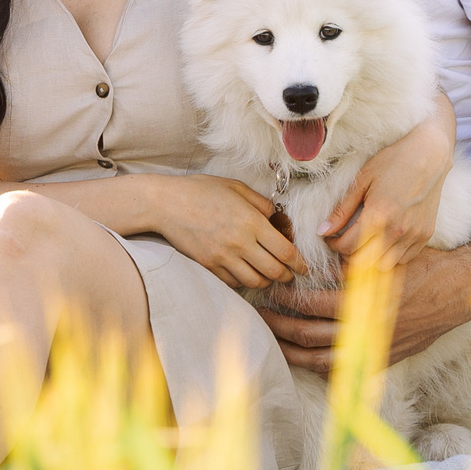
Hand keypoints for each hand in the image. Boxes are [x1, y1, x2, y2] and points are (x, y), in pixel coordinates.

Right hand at [138, 174, 303, 289]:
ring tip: (268, 274)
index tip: (304, 267)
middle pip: (274, 272)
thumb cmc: (201, 191)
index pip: (285, 251)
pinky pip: (233, 282)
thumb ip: (261, 203)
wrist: (166, 204)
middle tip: (290, 274)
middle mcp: (239, 243)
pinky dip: (244, 280)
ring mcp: (222, 257)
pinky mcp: (208, 266)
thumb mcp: (236, 188)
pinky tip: (246, 272)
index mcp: (251, 222)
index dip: (299, 263)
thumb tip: (276, 218)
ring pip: (255, 281)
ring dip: (266, 280)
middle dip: (286, 276)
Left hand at [256, 247, 470, 375]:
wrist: (460, 291)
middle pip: (310, 336)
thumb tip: (316, 256)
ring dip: (294, 353)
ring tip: (274, 343)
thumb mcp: (385, 257)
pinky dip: (321, 368)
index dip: (287, 299)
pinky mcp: (384, 358)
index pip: (312, 305)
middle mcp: (366, 329)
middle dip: (281, 328)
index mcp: (364, 301)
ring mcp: (375, 348)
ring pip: (322, 361)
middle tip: (260, 318)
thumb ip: (351, 262)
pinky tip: (306, 361)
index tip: (272, 290)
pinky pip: (345, 371)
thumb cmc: (423, 266)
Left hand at [321, 108, 455, 269]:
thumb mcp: (362, 181)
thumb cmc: (393, 162)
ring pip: (384, 266)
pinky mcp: (426, 235)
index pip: (348, 247)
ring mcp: (414, 235)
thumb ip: (342, 209)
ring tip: (365, 242)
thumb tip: (322, 231)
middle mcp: (397, 230)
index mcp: (378, 216)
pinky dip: (391, 256)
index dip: (334, 245)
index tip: (331, 237)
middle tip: (345, 241)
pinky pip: (404, 260)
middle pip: (364, 263)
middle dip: (349, 255)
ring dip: (371, 259)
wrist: (430, 155)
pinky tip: (385, 240)